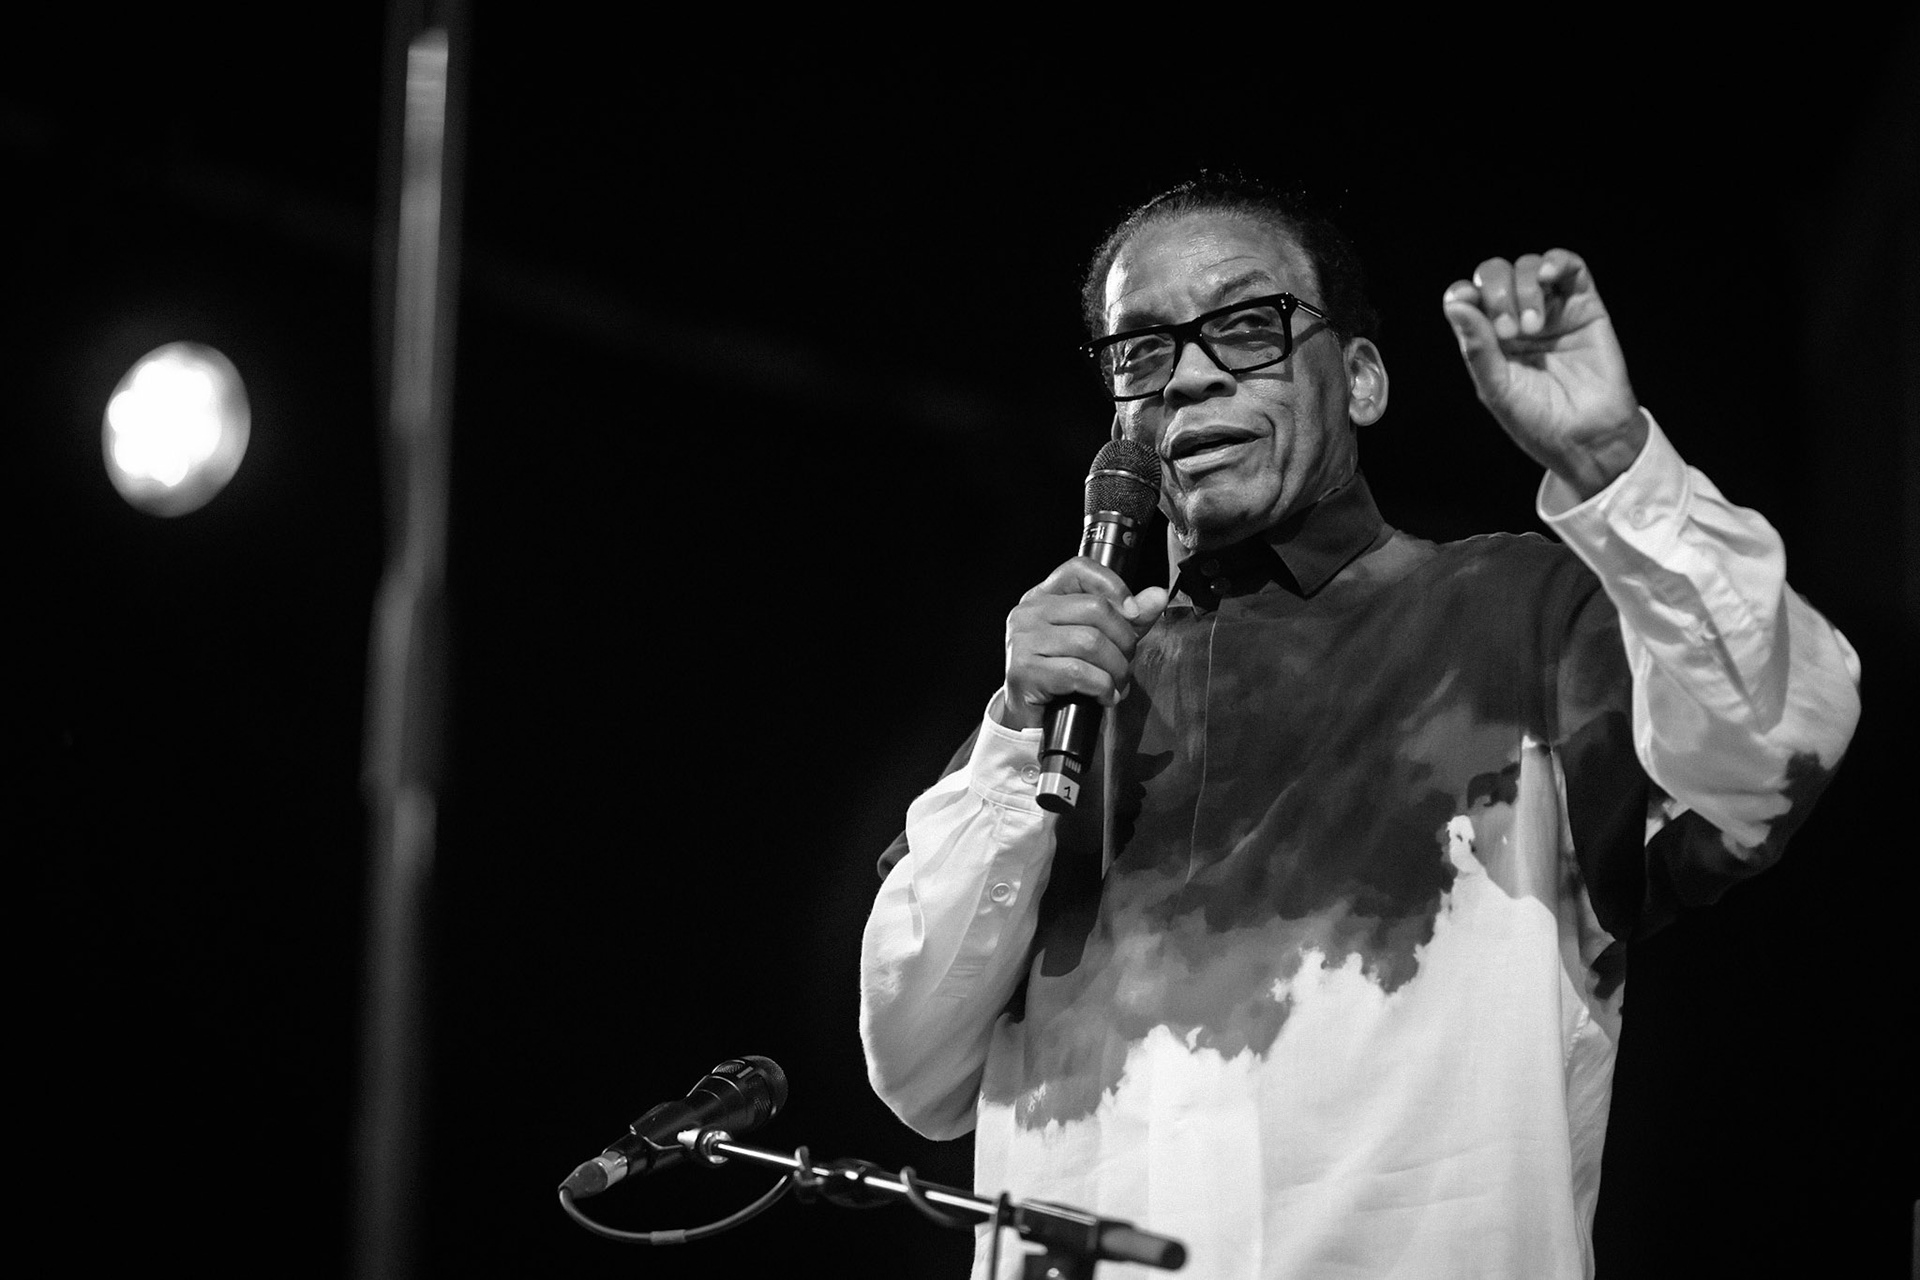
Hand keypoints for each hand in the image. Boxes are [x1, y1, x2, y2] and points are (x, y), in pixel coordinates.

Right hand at [997, 558, 1168, 730]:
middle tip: (1126, 662)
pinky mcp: (1023, 671)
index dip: (1114, 586)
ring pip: (1090, 642)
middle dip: (1124, 640)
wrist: (1029, 718)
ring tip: (1118, 684)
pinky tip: (1105, 697)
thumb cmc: (1062, 676)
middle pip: (1095, 608)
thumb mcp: (1098, 642)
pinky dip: (1101, 687)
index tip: (1133, 614)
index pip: (1080, 569)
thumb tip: (1158, 596)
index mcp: (1044, 597)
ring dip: (1116, 669)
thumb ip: (1128, 619)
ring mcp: (1022, 641)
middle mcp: (1029, 612)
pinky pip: (1077, 672)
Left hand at [1442, 249, 1646, 499]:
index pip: (1468, 298)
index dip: (1463, 293)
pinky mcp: (1584, 305)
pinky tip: (1547, 275)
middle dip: (1497, 293)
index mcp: (1489, 339)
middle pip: (1496, 276)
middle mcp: (1517, 319)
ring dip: (1524, 289)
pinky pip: (1571, 267)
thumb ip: (1477, 347)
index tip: (1466, 302)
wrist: (1588, 437)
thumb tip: (1455, 304)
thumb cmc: (1539, 420)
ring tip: (1533, 328)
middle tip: (1509, 331)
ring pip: (1529, 268)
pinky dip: (1556, 261)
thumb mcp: (1497, 388)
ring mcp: (1551, 310)